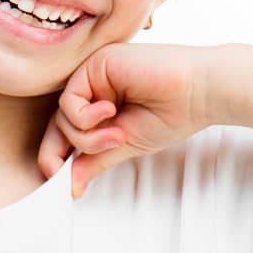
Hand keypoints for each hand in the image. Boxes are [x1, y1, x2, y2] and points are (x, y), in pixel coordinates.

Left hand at [39, 42, 212, 197]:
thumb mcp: (124, 147)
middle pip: (57, 126)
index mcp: (99, 107)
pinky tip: (112, 109)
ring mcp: (91, 76)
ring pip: (62, 118)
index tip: (58, 183)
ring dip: (88, 137)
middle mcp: (92, 89)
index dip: (55, 158)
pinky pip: (69, 102)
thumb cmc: (170, 116)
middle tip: (73, 171)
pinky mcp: (94, 65)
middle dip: (67, 152)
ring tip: (118, 135)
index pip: (65, 133)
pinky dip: (87, 118)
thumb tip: (69, 187)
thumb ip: (93, 162)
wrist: (197, 93)